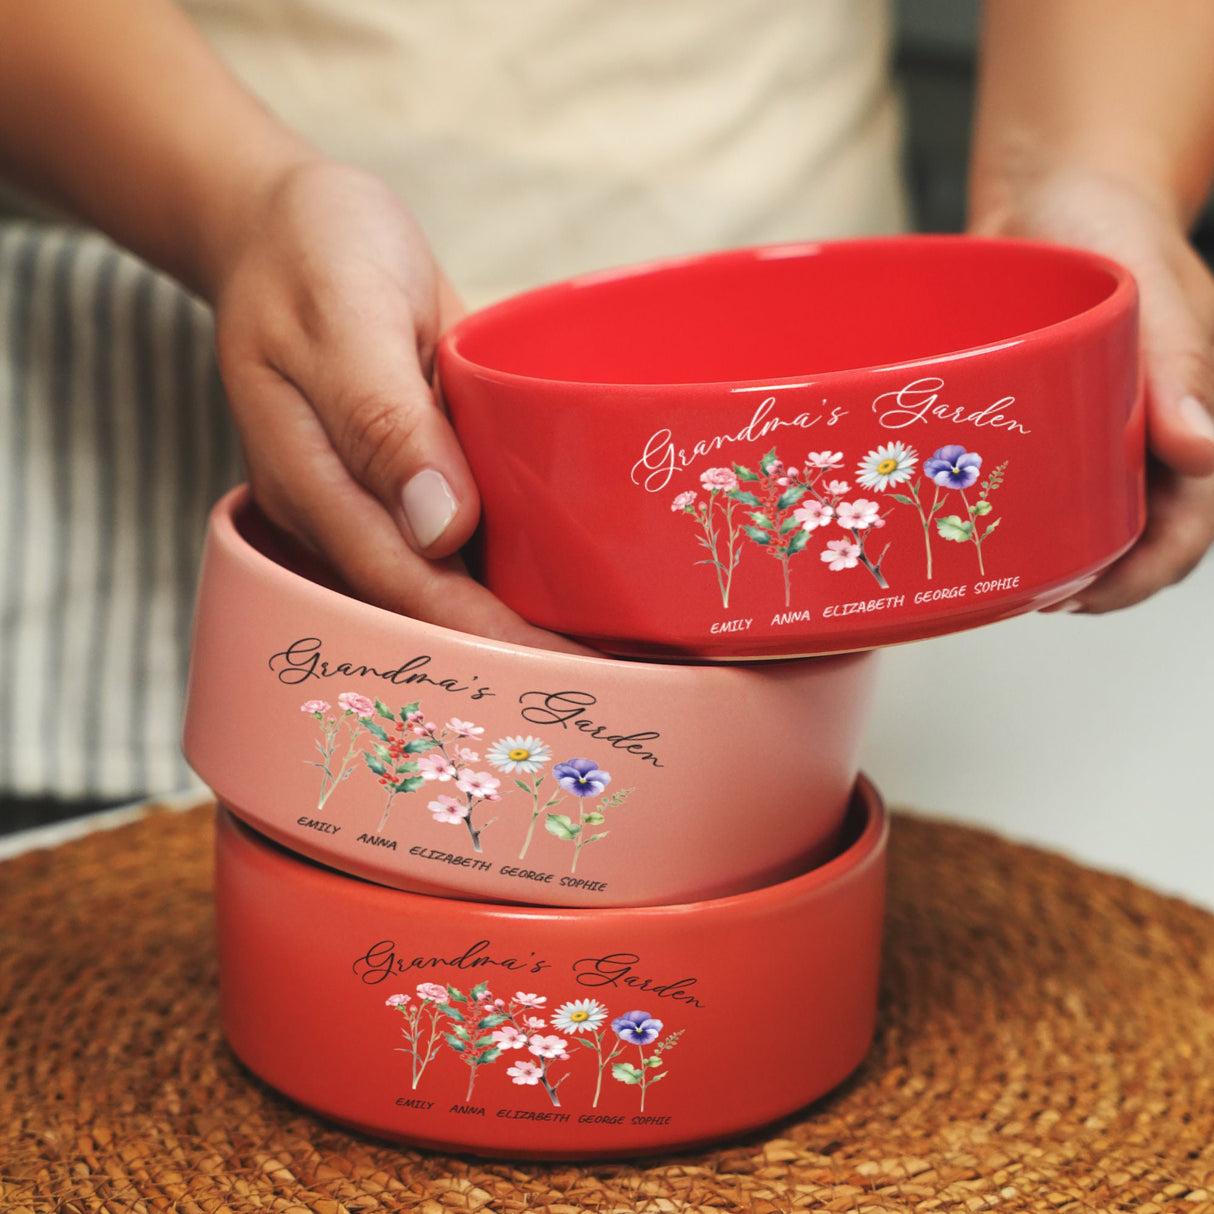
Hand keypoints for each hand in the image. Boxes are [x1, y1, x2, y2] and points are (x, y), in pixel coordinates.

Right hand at [204, 158, 590, 652]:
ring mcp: (383, 499)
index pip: (413, 591)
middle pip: (437, 610)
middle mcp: (350, 513)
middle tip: (619, 688)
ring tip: (618, 658)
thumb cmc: (311, 252)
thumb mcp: (344, 312)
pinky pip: (470, 535)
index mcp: (316, 487)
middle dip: (520, 654)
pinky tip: (582, 585)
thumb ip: (381, 418)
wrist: (291, 223)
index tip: (575, 678)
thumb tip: (441, 530)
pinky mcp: (417, 475)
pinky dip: (522, 566)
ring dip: (528, 623)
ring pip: (456, 583)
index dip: (494, 640)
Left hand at [971, 168, 1213, 610]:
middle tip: (1037, 595)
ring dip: (1053, 552)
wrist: (1045, 188)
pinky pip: (1033, 476)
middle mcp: (1143, 430)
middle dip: (1094, 577)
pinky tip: (978, 524)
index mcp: (1191, 412)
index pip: (1186, 521)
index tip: (1091, 595)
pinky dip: (1015, 507)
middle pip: (1132, 533)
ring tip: (1007, 577)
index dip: (1146, 571)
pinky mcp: (1039, 417)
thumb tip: (1203, 451)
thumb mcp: (1150, 289)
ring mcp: (1090, 427)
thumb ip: (1178, 370)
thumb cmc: (1109, 224)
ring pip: (1082, 514)